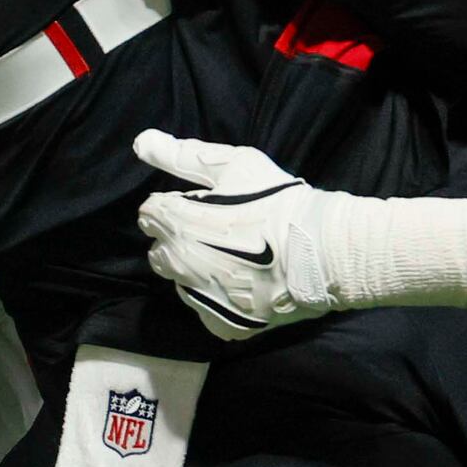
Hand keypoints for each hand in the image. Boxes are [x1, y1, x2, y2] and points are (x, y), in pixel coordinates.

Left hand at [134, 131, 466, 336]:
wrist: (325, 251)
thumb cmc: (278, 201)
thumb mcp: (234, 165)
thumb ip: (183, 156)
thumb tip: (141, 142)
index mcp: (174, 222)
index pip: (150, 213)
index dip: (174, 205)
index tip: (201, 205)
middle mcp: (177, 264)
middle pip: (160, 250)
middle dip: (178, 239)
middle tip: (217, 231)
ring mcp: (199, 298)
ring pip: (180, 282)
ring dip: (195, 270)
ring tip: (232, 258)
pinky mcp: (221, 324)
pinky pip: (205, 309)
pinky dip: (217, 298)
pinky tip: (241, 284)